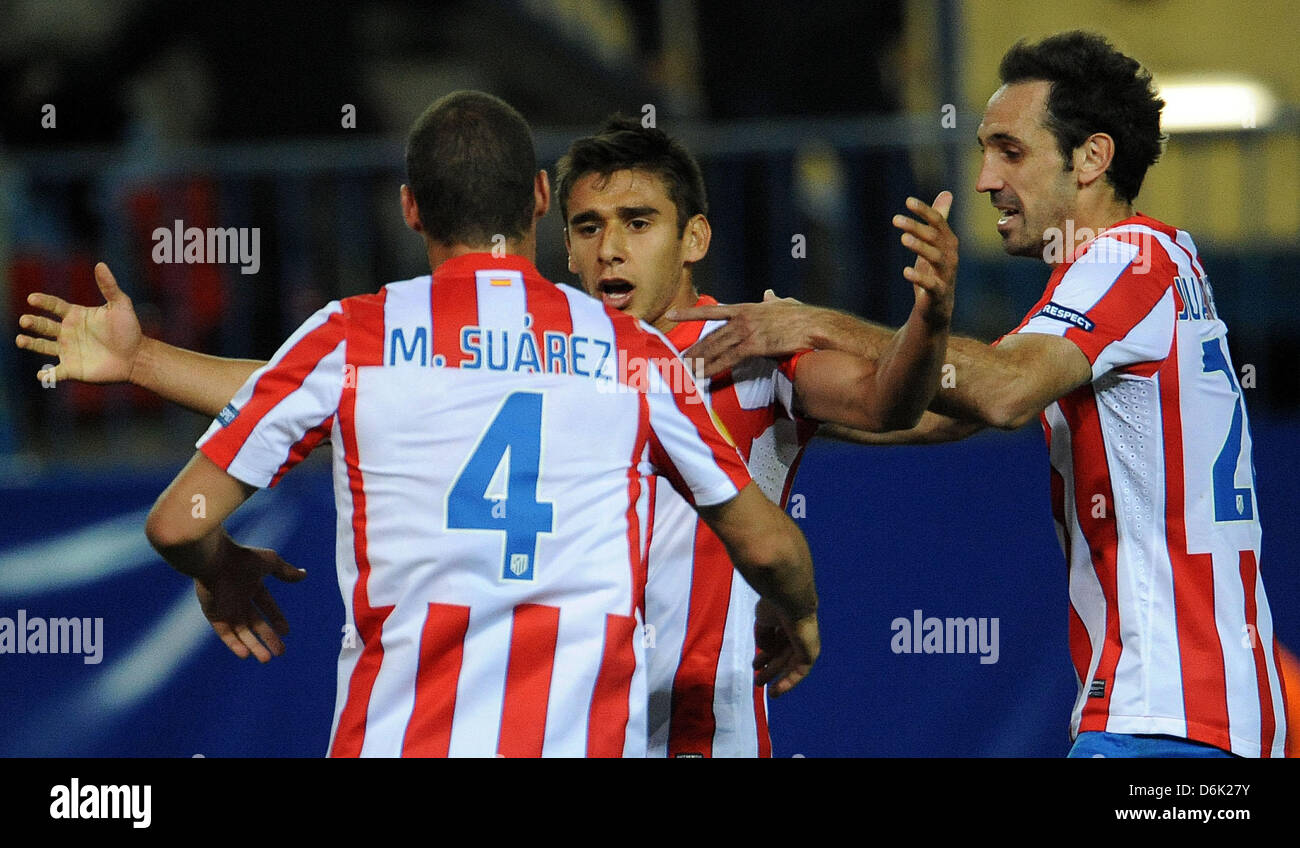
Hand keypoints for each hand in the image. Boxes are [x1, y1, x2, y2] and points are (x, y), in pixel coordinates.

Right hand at [15, 262, 142, 383]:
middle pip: (44, 325)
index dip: (43, 301)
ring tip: (21, 340)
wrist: (137, 357)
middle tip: (25, 320)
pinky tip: (42, 374)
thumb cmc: (129, 330)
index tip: (32, 298)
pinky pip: (54, 373)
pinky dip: (47, 374)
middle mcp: (68, 332)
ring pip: (42, 346)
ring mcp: (68, 350)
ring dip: (30, 343)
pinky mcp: (72, 369)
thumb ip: (109, 286)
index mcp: (76, 316)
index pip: (54, 306)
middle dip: (33, 322)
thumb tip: (100, 265)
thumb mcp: (120, 305)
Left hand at [193, 541, 306, 662]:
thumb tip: (304, 575)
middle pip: (256, 624)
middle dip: (268, 638)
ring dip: (254, 646)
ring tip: (266, 659)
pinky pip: (225, 634)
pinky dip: (234, 644)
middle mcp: (240, 600)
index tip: (286, 632)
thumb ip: (286, 571)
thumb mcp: (270, 562)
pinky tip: (245, 654)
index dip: (277, 618)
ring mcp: (227, 609)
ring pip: (242, 633)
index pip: (267, 606)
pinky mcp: (214, 615)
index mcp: (252, 586)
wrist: (215, 560)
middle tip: (280, 652)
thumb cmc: (243, 558)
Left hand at [667, 289, 818, 378]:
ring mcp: (747, 332)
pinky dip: (713, 368)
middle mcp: (742, 318)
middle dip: (693, 348)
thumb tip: (768, 293)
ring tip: (684, 370)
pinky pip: (728, 359)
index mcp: (746, 308)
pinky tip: (702, 375)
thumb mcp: (783, 304)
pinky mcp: (754, 346)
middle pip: (711, 335)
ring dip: (698, 361)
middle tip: (677, 359)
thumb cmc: (802, 316)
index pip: (712, 311)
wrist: (814, 325)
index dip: (689, 313)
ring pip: (716, 348)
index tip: (671, 315)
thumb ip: (772, 300)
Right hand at [753, 598, 819, 696]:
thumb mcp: (763, 621)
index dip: (765, 653)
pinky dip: (788, 682)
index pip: (776, 641)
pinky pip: (799, 671)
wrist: (790, 600)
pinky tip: (775, 691)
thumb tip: (765, 650)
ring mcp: (805, 642)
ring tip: (764, 688)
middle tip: (758, 680)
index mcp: (785, 621)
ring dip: (777, 677)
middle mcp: (797, 632)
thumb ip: (763, 636)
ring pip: (790, 664)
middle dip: (770, 667)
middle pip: (782, 654)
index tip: (755, 665)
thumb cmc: (774, 605)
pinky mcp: (811, 652)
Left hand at [893, 192, 957, 328]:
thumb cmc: (934, 272)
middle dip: (916, 227)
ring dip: (920, 247)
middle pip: (935, 238)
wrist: (937, 308)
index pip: (938, 222)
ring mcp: (946, 275)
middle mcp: (951, 256)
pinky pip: (932, 284)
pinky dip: (920, 277)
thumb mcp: (934, 244)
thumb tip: (946, 193)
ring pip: (935, 258)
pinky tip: (906, 271)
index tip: (908, 201)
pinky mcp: (939, 294)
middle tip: (895, 219)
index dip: (925, 211)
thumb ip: (939, 220)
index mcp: (949, 243)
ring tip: (903, 238)